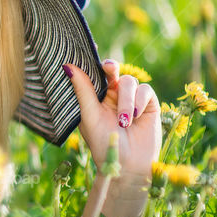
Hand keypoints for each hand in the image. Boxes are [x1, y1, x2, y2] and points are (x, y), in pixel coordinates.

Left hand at [64, 59, 160, 180]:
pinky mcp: (149, 104)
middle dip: (111, 68)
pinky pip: (145, 90)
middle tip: (109, 69)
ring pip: (129, 81)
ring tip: (124, 121)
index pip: (94, 73)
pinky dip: (139, 101)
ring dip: (126, 100)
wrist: (127, 165)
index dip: (93, 62)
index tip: (91, 51)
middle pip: (113, 71)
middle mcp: (113, 95)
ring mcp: (131, 99)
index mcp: (95, 96)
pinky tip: (135, 117)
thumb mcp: (89, 115)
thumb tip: (68, 66)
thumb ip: (83, 90)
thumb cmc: (103, 143)